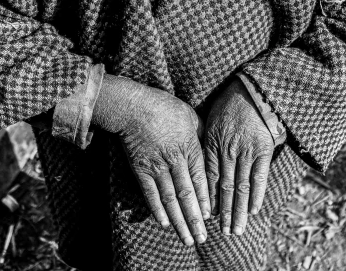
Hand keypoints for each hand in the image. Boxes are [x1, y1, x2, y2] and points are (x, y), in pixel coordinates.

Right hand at [92, 75, 209, 245]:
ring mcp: (156, 166)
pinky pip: (150, 195)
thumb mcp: (189, 114)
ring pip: (170, 199)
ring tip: (187, 238)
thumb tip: (211, 146)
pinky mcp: (140, 170)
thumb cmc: (164, 107)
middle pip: (186, 194)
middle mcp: (174, 160)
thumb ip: (201, 133)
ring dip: (179, 221)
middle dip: (195, 218)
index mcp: (189, 146)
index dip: (205, 199)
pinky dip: (157, 211)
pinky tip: (165, 224)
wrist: (133, 106)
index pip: (200, 178)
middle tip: (202, 237)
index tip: (210, 217)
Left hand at [204, 78, 273, 236]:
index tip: (206, 215)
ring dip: (238, 211)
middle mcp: (228, 150)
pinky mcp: (263, 149)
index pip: (208, 177)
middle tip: (223, 231)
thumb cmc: (229, 102)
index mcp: (213, 143)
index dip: (207, 198)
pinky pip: (259, 176)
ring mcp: (246, 151)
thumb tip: (197, 159)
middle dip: (223, 212)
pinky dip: (256, 195)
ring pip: (240, 187)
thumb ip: (205, 141)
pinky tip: (252, 210)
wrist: (253, 89)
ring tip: (236, 229)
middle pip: (224, 187)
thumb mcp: (210, 119)